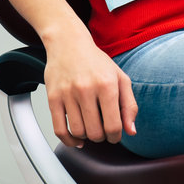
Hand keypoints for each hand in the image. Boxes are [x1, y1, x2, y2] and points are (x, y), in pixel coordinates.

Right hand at [43, 33, 137, 147]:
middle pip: (95, 132)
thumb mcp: (120, 78)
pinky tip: (76, 137)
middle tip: (102, 129)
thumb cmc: (96, 62)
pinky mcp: (53, 97)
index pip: (113, 126)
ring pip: (78, 132)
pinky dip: (68, 140)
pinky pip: (59, 129)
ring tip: (90, 128)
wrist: (68, 43)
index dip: (116, 136)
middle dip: (101, 137)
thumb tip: (131, 131)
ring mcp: (68, 93)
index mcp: (107, 85)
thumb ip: (129, 105)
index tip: (114, 134)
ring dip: (86, 137)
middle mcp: (86, 89)